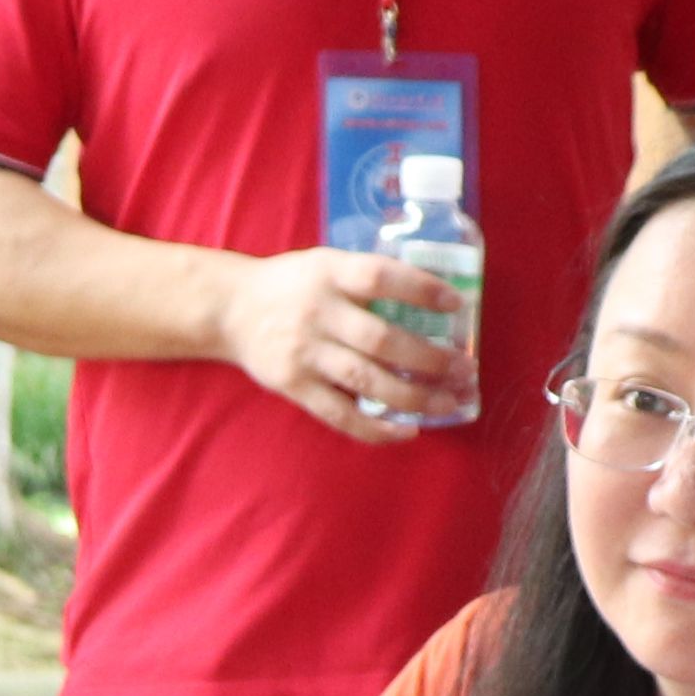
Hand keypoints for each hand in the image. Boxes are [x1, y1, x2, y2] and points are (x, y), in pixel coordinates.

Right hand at [214, 244, 470, 438]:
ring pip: (366, 381)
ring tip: (448, 402)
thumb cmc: (292, 285)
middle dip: (429, 358)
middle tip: (464, 370)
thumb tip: (434, 299)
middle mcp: (317, 313)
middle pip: (381, 339)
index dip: (421, 290)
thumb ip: (367, 279)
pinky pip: (339, 414)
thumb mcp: (326, 264)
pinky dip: (375, 428)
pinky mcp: (293, 385)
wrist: (230, 309)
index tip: (456, 304)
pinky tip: (406, 431)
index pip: (380, 278)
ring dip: (413, 396)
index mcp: (329, 273)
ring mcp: (304, 352)